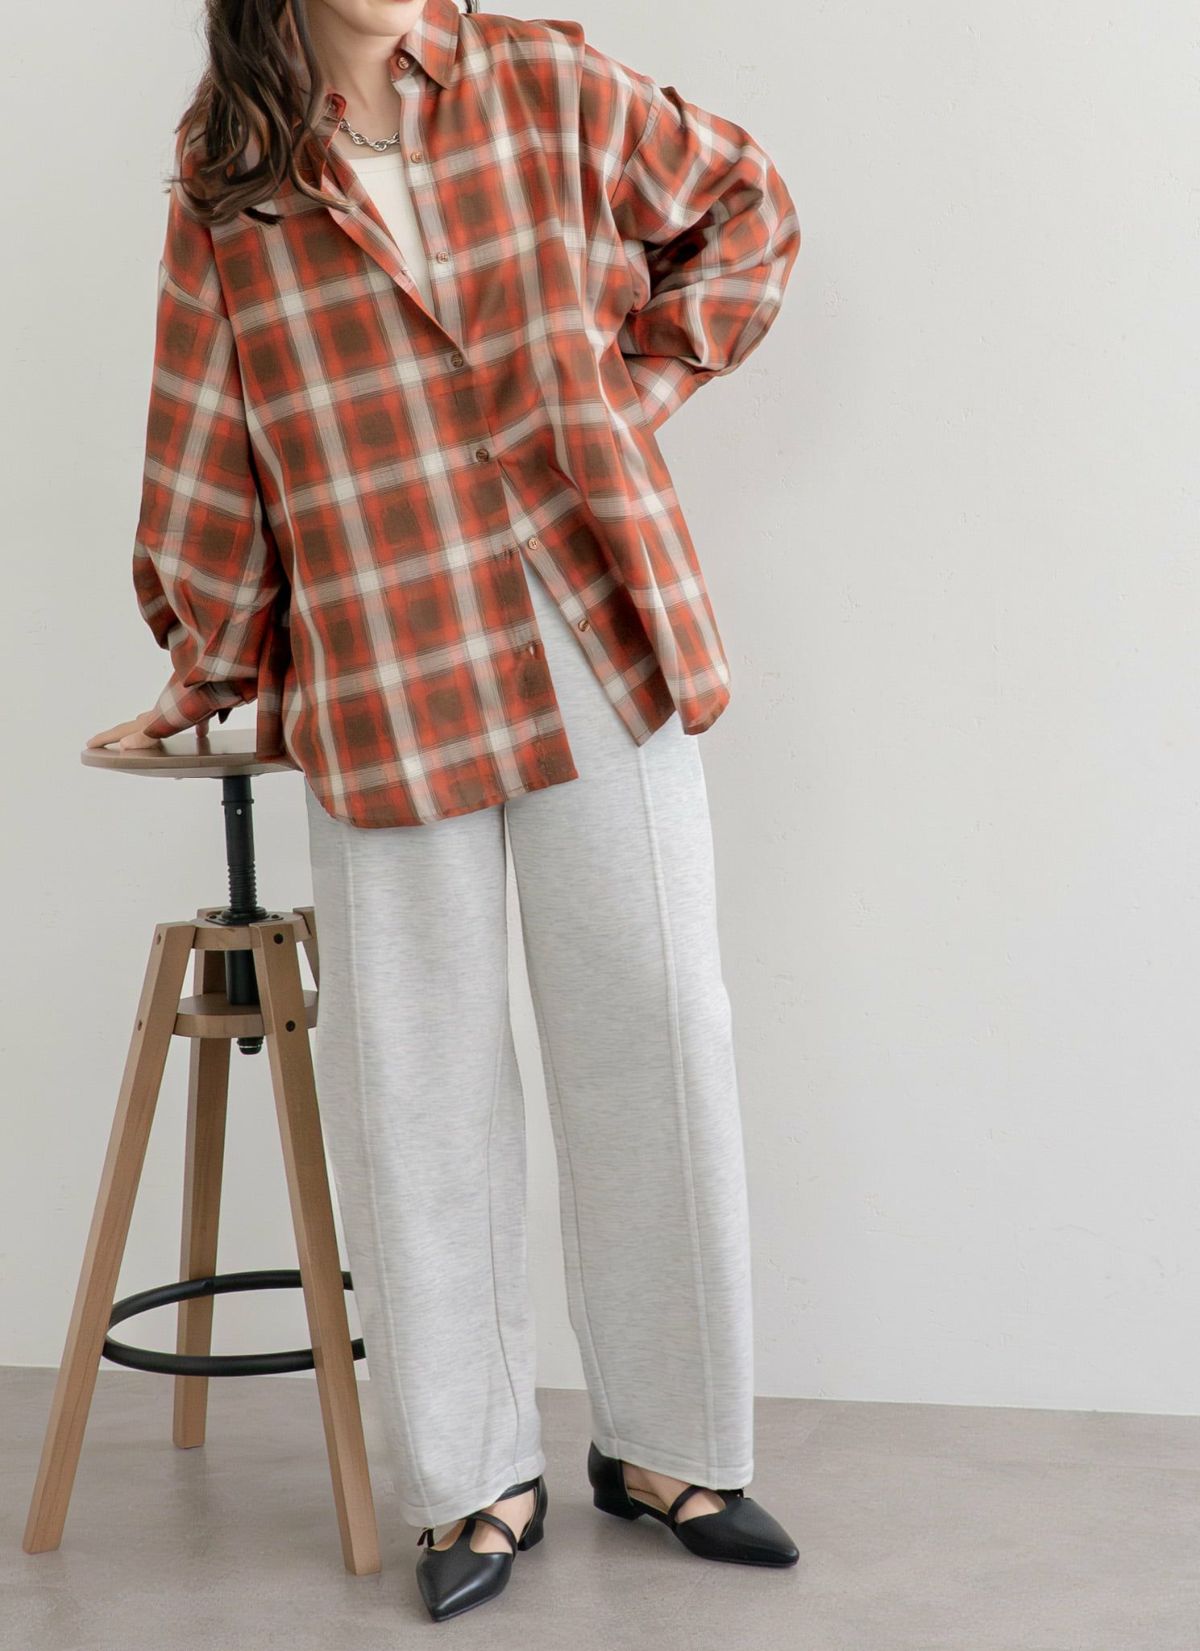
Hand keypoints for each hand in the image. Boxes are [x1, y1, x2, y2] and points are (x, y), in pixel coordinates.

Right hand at [86, 709, 210, 750]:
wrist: (212, 677)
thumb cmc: (188, 700)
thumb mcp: (163, 722)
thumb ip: (145, 735)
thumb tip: (124, 745)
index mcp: (151, 719)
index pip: (123, 730)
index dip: (106, 738)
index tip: (88, 744)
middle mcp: (162, 711)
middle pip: (141, 724)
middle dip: (129, 733)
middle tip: (118, 739)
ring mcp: (179, 707)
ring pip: (166, 720)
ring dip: (159, 728)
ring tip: (155, 737)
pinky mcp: (200, 705)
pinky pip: (198, 719)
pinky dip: (198, 727)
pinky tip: (202, 733)